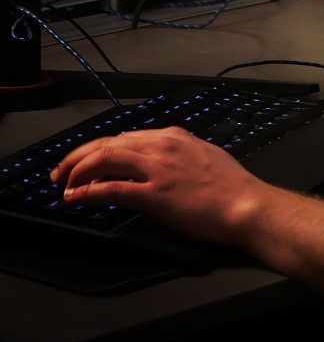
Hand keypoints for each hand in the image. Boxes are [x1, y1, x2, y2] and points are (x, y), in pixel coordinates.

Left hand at [50, 127, 270, 249]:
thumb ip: (178, 153)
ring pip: (104, 159)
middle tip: (61, 171)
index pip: (124, 137)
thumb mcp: (203, 155)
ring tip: (63, 184)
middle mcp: (161, 146)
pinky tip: (76, 198)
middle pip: (107, 143)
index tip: (85, 161)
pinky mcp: (155, 194)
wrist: (246, 205)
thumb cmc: (231, 187)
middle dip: (78, 156)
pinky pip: (112, 188)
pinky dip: (88, 191)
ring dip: (77, 171)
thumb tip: (158, 159)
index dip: (98, 149)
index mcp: (172, 136)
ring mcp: (157, 169)